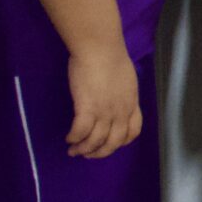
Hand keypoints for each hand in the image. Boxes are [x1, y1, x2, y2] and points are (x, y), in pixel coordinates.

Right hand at [66, 41, 142, 158]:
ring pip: (96, 141)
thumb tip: (114, 97)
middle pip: (114, 142)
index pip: (133, 131)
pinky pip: (80, 132)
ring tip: (74, 150)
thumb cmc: (110, 55)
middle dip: (100, 152)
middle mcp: (120, 111)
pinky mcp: (87, 108)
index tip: (110, 143)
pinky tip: (69, 138)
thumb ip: (122, 92)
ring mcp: (104, 111)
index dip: (122, 141)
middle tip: (88, 154)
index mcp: (131, 103)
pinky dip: (74, 138)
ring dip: (84, 149)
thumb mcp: (126, 78)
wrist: (100, 47)